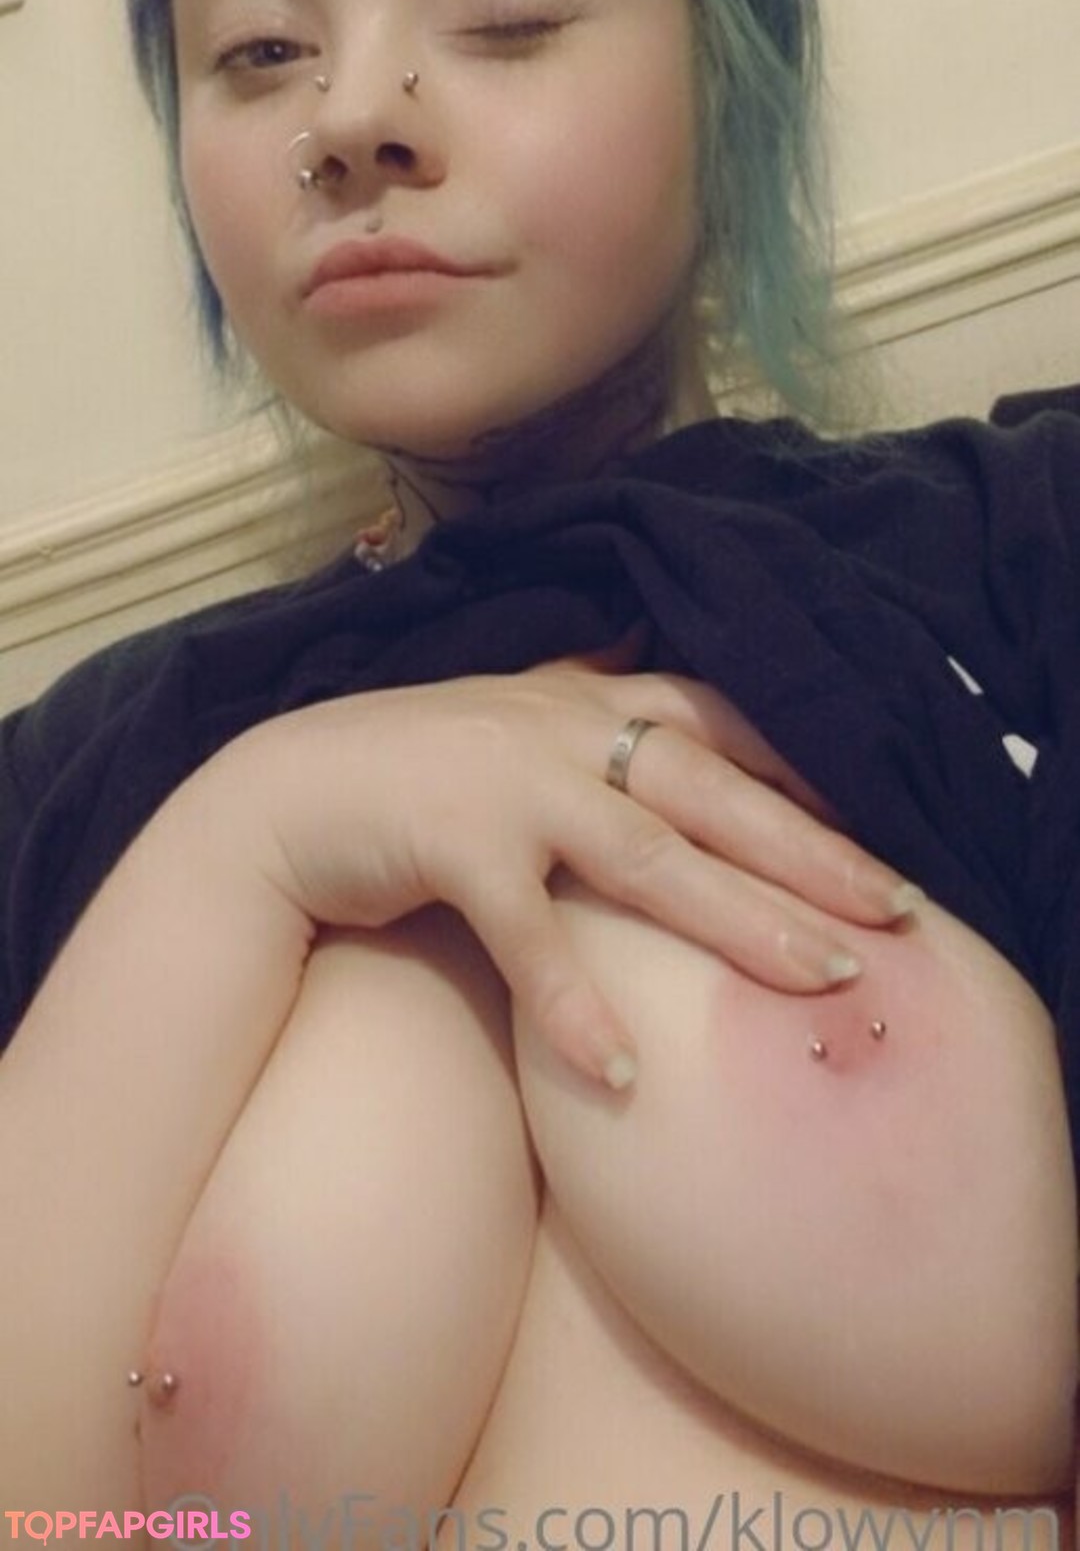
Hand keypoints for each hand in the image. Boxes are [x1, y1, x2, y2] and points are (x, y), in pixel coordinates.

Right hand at [237, 659, 920, 1088]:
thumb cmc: (406, 764)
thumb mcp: (510, 719)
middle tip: (898, 910)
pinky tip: (623, 1069)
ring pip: (649, 854)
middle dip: (812, 850)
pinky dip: (575, 1002)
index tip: (880, 828)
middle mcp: (560, 728)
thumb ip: (583, 702)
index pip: (719, 722)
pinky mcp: (452, 844)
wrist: (281, 793)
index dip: (803, 773)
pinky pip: (528, 933)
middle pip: (713, 790)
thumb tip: (648, 674)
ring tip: (823, 979)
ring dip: (741, 918)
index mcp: (583, 697)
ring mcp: (508, 783)